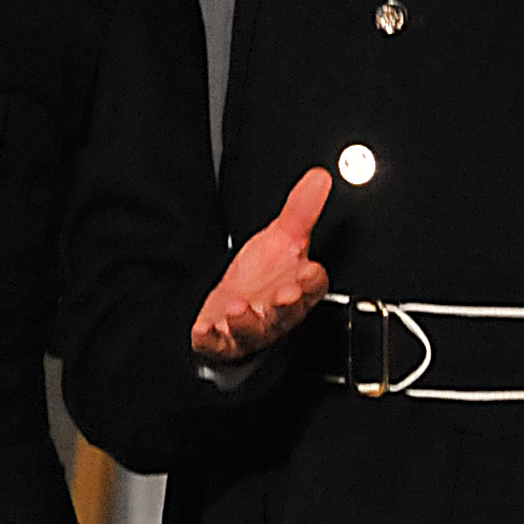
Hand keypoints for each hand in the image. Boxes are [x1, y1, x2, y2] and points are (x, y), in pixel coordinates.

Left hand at [193, 167, 332, 362]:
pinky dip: (210, 340)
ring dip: (247, 322)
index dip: (313, 281)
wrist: (235, 304)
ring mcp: (251, 330)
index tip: (311, 270)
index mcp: (297, 289)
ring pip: (254, 331)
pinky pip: (217, 345)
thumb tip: (319, 178)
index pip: (312, 286)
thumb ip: (302, 209)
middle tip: (284, 295)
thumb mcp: (283, 238)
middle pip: (286, 313)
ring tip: (239, 309)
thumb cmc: (264, 276)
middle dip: (286, 306)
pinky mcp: (224, 342)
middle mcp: (277, 314)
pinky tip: (204, 329)